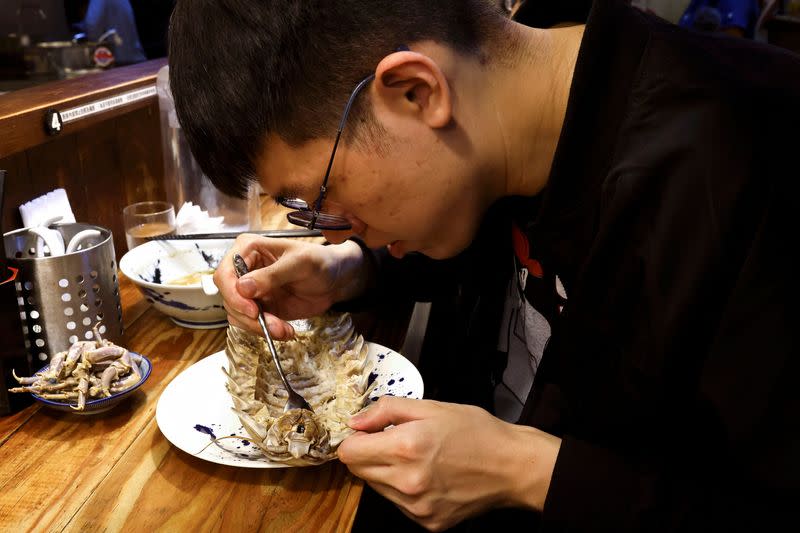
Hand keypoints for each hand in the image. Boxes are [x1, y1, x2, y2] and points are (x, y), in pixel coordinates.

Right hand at [213, 235, 368, 338]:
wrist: (334, 280)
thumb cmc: (319, 262)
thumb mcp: (300, 263)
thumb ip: (272, 275)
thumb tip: (243, 287)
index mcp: (247, 249)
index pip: (224, 274)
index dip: (233, 294)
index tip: (252, 310)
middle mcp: (244, 270)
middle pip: (228, 298)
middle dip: (249, 316)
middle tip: (274, 325)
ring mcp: (250, 291)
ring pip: (238, 315)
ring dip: (259, 327)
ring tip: (284, 330)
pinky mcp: (260, 308)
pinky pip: (251, 324)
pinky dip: (266, 331)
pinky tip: (285, 331)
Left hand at [338, 397, 560, 530]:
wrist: (511, 466)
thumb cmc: (475, 431)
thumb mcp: (431, 407)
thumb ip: (386, 410)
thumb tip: (356, 422)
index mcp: (405, 448)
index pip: (349, 452)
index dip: (356, 438)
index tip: (369, 433)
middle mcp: (407, 482)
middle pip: (358, 471)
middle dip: (369, 454)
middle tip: (395, 442)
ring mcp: (416, 507)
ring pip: (377, 488)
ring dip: (386, 472)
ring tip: (416, 458)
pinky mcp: (427, 522)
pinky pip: (399, 504)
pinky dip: (405, 489)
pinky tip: (428, 476)